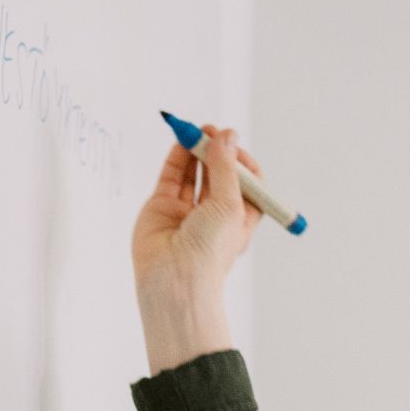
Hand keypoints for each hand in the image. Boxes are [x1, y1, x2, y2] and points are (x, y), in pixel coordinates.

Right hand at [131, 124, 263, 372]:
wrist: (175, 279)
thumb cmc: (210, 251)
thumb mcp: (229, 205)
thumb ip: (226, 168)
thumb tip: (227, 135)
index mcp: (239, 219)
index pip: (246, 183)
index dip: (242, 162)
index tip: (235, 146)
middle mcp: (214, 215)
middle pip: (219, 173)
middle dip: (217, 150)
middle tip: (213, 131)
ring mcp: (187, 211)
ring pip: (194, 172)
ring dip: (197, 150)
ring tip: (197, 131)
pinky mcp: (163, 207)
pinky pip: (171, 176)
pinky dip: (177, 157)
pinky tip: (182, 141)